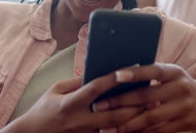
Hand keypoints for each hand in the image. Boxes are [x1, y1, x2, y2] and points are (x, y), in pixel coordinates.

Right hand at [2, 70, 142, 132]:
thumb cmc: (43, 110)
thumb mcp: (55, 90)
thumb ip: (76, 81)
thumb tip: (95, 72)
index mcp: (71, 103)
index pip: (96, 88)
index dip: (114, 78)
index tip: (130, 69)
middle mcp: (80, 120)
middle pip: (113, 113)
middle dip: (134, 104)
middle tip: (153, 95)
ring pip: (115, 129)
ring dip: (134, 119)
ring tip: (151, 109)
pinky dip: (123, 131)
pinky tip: (137, 124)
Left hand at [92, 63, 195, 132]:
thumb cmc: (180, 82)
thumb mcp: (171, 73)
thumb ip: (151, 74)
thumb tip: (119, 76)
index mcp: (174, 72)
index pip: (153, 71)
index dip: (135, 73)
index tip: (115, 76)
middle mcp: (180, 88)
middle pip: (146, 97)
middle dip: (120, 102)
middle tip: (98, 106)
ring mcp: (182, 108)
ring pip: (150, 118)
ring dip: (126, 124)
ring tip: (106, 126)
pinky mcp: (183, 125)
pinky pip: (157, 131)